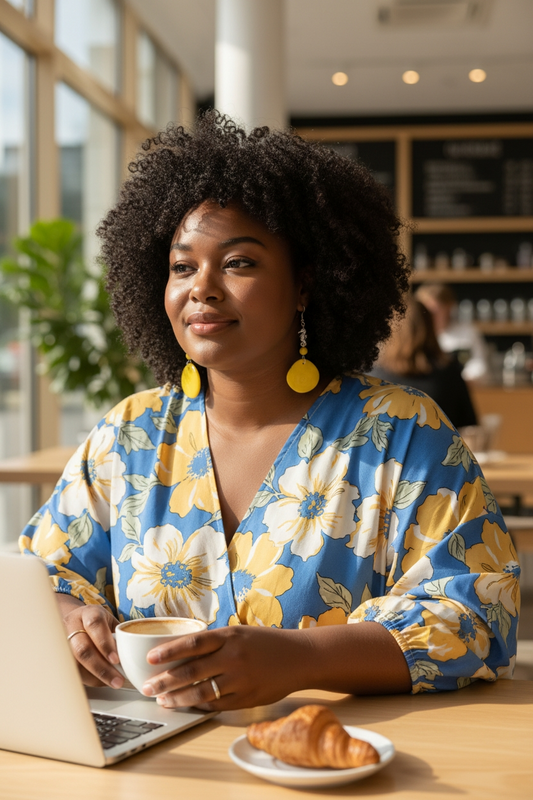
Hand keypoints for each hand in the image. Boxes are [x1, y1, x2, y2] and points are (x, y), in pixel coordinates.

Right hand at [62, 599, 123, 688]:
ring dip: (94, 677)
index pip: (94, 625)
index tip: (116, 660)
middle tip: (117, 680)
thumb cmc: (99, 624)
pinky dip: (87, 680)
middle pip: (82, 648)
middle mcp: (72, 625)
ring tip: (111, 683)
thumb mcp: (110, 622)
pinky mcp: (58, 656)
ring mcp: (62, 641)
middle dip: (100, 668)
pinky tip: (100, 682)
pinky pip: (71, 671)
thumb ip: (119, 636)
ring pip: (74, 664)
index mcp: (89, 613)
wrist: (76, 622)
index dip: (105, 643)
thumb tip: (132, 657)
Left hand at [141, 626, 307, 710]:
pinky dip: (199, 705)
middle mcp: (233, 657)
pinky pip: (217, 704)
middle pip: (191, 670)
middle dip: (165, 680)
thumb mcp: (240, 633)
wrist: (300, 657)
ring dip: (177, 697)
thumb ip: (215, 642)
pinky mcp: (246, 698)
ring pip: (201, 691)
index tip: (150, 659)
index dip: (168, 652)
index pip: (192, 644)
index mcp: (229, 636)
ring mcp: (240, 680)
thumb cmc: (267, 643)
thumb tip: (183, 652)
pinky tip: (186, 705)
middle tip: (147, 687)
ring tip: (162, 700)